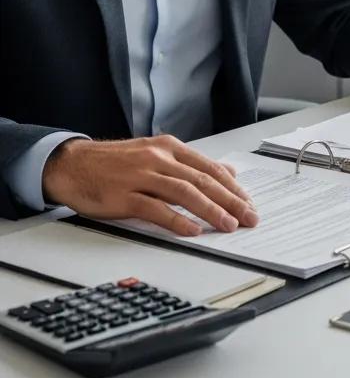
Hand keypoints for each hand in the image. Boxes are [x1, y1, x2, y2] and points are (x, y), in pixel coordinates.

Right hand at [42, 136, 258, 235]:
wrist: (72, 164)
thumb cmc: (116, 163)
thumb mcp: (157, 154)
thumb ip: (191, 164)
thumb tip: (229, 172)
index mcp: (170, 148)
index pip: (210, 168)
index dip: (233, 187)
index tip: (249, 203)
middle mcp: (159, 158)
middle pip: (203, 180)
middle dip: (230, 201)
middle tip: (249, 217)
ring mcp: (141, 175)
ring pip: (185, 192)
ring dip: (210, 210)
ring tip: (228, 225)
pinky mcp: (124, 195)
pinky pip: (155, 208)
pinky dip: (177, 220)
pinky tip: (192, 230)